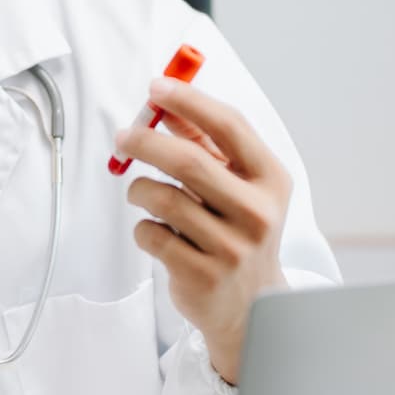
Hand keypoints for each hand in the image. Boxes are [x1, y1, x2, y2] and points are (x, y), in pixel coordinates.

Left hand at [111, 78, 292, 385]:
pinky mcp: (201, 275)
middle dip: (146, 141)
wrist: (251, 307)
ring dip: (140, 190)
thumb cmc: (239, 233)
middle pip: (188, 160)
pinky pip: (151, 234)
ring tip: (143, 195)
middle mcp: (257, 212)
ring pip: (162, 198)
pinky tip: (158, 234)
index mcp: (271, 180)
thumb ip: (205, 145)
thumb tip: (166, 105)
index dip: (189, 102)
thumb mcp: (238, 186)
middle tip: (124, 136)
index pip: (229, 126)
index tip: (156, 88)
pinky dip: (143, 227)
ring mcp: (231, 248)